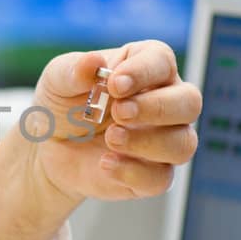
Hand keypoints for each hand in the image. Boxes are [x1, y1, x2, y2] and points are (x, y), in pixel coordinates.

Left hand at [24, 40, 201, 202]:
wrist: (51, 148)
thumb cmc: (63, 105)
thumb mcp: (57, 80)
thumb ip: (73, 70)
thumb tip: (93, 61)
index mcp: (146, 67)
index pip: (162, 61)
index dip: (144, 72)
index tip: (115, 84)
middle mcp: (165, 101)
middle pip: (189, 102)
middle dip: (157, 107)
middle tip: (119, 112)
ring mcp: (163, 140)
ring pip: (184, 144)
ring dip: (148, 142)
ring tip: (111, 138)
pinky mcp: (153, 174)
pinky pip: (161, 178)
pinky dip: (133, 172)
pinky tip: (105, 163)